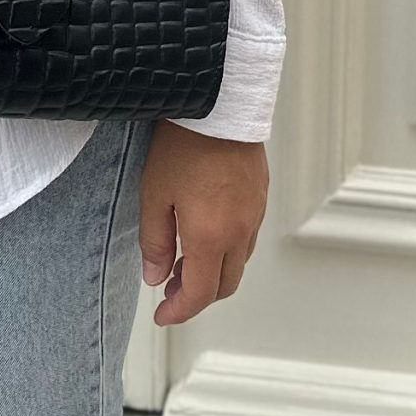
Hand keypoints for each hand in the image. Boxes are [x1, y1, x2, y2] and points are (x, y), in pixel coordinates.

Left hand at [138, 122, 266, 325]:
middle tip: (170, 289)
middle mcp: (239, 231)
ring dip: (214, 271)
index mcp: (210, 237)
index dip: (178, 312)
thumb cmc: (182, 144)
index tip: (161, 315)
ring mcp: (254, 212)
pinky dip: (227, 248)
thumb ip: (154, 241)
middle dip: (198, 295)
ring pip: (239, 261)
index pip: (199, 293)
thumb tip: (155, 276)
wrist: (218, 100)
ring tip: (184, 259)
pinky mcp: (260, 193)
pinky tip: (206, 231)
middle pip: (225, 284)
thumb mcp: (154, 193)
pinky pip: (247, 235)